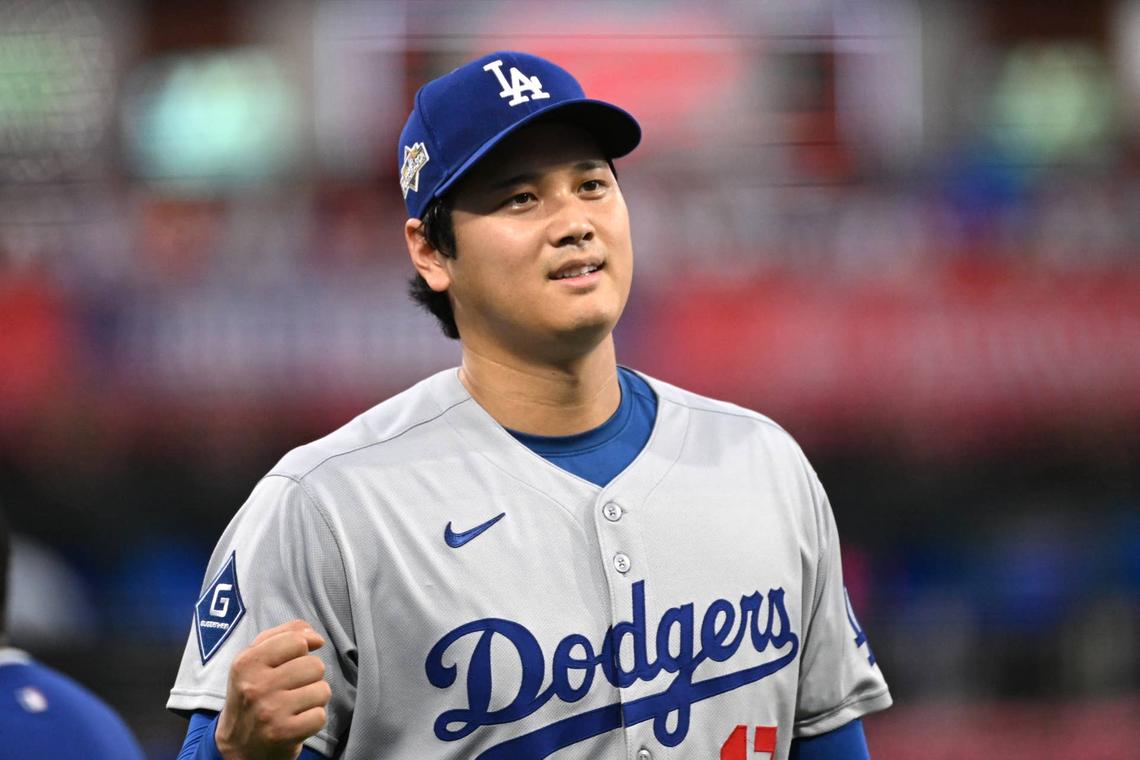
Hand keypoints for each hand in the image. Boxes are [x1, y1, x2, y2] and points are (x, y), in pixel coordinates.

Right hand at [215, 620, 330, 759]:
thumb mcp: (254, 659)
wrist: (238, 745)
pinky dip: (313, 719)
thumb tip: (314, 635)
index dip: (304, 648)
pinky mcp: (283, 733)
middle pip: (314, 665)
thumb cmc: (252, 694)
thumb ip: (283, 635)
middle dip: (310, 676)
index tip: (298, 658)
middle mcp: (256, 686)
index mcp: (247, 662)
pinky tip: (297, 721)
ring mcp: (270, 711)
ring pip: (322, 690)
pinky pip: (320, 716)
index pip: (297, 641)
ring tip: (295, 704)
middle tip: (293, 688)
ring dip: (314, 698)